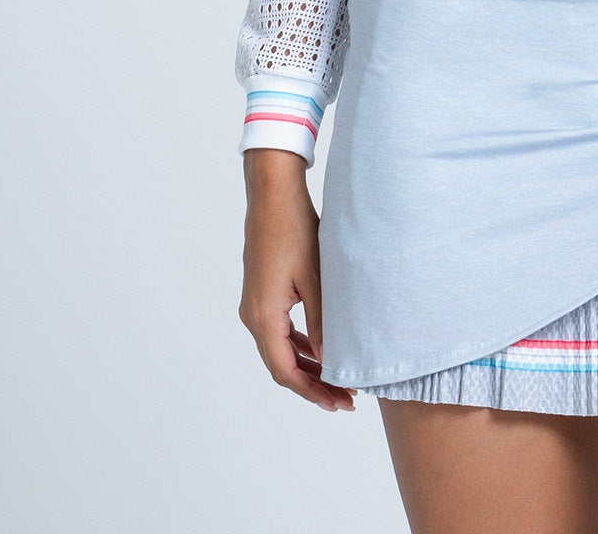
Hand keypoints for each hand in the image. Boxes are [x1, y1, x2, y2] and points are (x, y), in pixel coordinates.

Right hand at [238, 148, 356, 410]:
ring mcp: (254, 304)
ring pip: (280, 349)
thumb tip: (331, 360)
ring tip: (337, 378)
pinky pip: (278, 331)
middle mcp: (252, 315)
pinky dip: (298, 345)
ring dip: (307, 365)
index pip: (286, 371)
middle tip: (345, 398)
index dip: (312, 391)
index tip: (338, 402)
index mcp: (263, 316)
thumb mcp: (315, 279)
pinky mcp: (260, 292)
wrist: (273, 194)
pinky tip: (321, 348)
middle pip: (282, 365)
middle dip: (313, 384)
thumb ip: (322, 322)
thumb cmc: (295, 230)